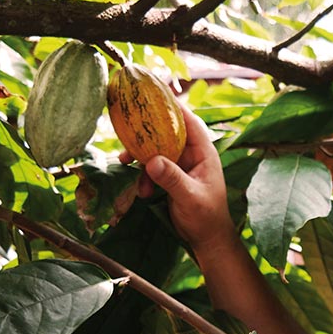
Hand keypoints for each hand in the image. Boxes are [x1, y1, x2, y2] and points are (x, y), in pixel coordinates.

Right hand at [120, 105, 235, 251]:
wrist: (206, 239)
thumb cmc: (206, 217)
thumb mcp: (190, 198)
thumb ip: (172, 179)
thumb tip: (151, 161)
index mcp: (203, 153)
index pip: (189, 122)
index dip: (173, 107)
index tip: (154, 94)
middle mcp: (191, 155)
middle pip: (167, 133)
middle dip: (147, 133)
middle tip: (126, 131)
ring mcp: (180, 166)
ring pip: (155, 151)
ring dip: (141, 159)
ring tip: (127, 165)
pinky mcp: (170, 178)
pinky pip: (151, 168)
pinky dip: (143, 176)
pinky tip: (141, 191)